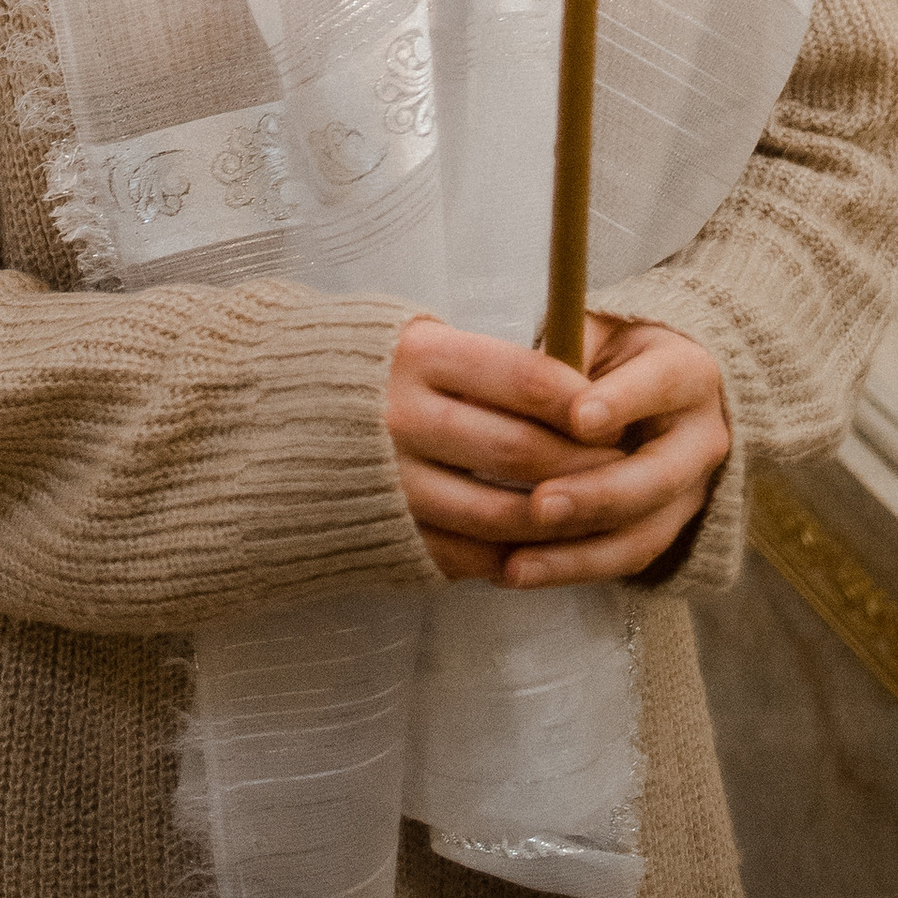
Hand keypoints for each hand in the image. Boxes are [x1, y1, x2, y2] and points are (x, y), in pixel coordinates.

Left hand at [385, 313, 728, 589]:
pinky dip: (572, 569)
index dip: (620, 402)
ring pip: (642, 533)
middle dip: (596, 495)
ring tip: (517, 563)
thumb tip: (507, 374)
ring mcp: (692, 492)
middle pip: (656, 476)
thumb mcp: (599, 330)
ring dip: (578, 554)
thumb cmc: (618, 353)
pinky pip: (625, 559)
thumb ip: (567, 346)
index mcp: (688, 372)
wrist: (673, 392)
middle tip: (540, 505)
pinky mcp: (670, 529)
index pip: (660, 385)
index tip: (576, 418)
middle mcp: (701, 438)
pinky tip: (517, 572)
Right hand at [386, 318, 620, 584]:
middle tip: (619, 467)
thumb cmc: (373, 372)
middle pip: (519, 450)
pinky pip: (468, 555)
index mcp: (416, 356)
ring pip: (501, 513)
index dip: (580, 399)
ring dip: (557, 519)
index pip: (524, 377)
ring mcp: (393, 482)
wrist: (278, 415)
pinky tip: (536, 544)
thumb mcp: (419, 341)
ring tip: (589, 510)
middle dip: (582, 463)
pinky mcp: (390, 531)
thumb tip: (581, 392)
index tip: (612, 413)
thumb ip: (490, 364)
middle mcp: (401, 417)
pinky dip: (511, 555)